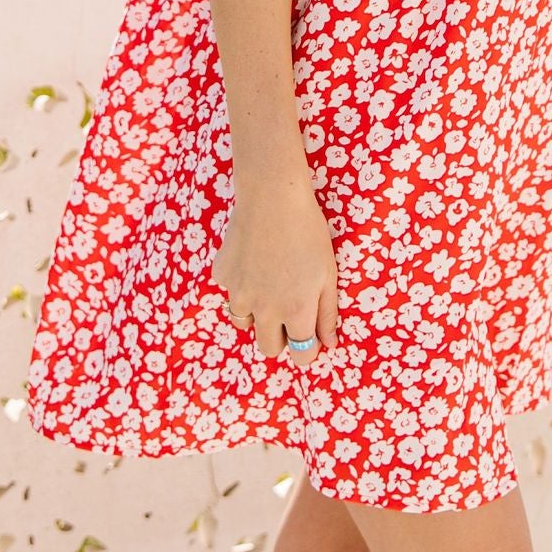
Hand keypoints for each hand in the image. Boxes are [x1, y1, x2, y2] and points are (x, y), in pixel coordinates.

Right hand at [217, 165, 337, 362]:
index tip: (309, 338)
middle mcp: (266, 310)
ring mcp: (239, 294)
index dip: (307, 349)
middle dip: (280, 338)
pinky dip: (241, 284)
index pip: (301, 355)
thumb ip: (327, 313)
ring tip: (269, 282)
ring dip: (257, 313)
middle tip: (288, 313)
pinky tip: (253, 260)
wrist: (272, 196)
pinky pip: (230, 293)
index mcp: (297, 311)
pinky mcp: (222, 276)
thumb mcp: (328, 273)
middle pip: (268, 349)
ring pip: (245, 324)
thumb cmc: (308, 231)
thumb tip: (329, 343)